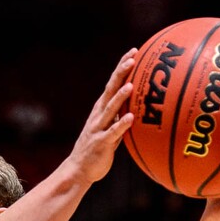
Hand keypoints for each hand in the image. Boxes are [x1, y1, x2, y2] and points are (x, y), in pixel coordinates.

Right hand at [67, 48, 136, 183]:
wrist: (79, 168)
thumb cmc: (98, 148)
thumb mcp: (110, 128)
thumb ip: (121, 115)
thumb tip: (139, 106)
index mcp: (101, 108)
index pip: (113, 83)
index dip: (122, 67)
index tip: (134, 51)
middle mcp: (99, 114)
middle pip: (110, 90)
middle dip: (121, 73)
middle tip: (132, 59)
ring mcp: (99, 128)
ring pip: (110, 109)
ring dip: (120, 97)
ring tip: (131, 86)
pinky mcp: (101, 143)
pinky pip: (113, 132)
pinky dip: (121, 124)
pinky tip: (131, 118)